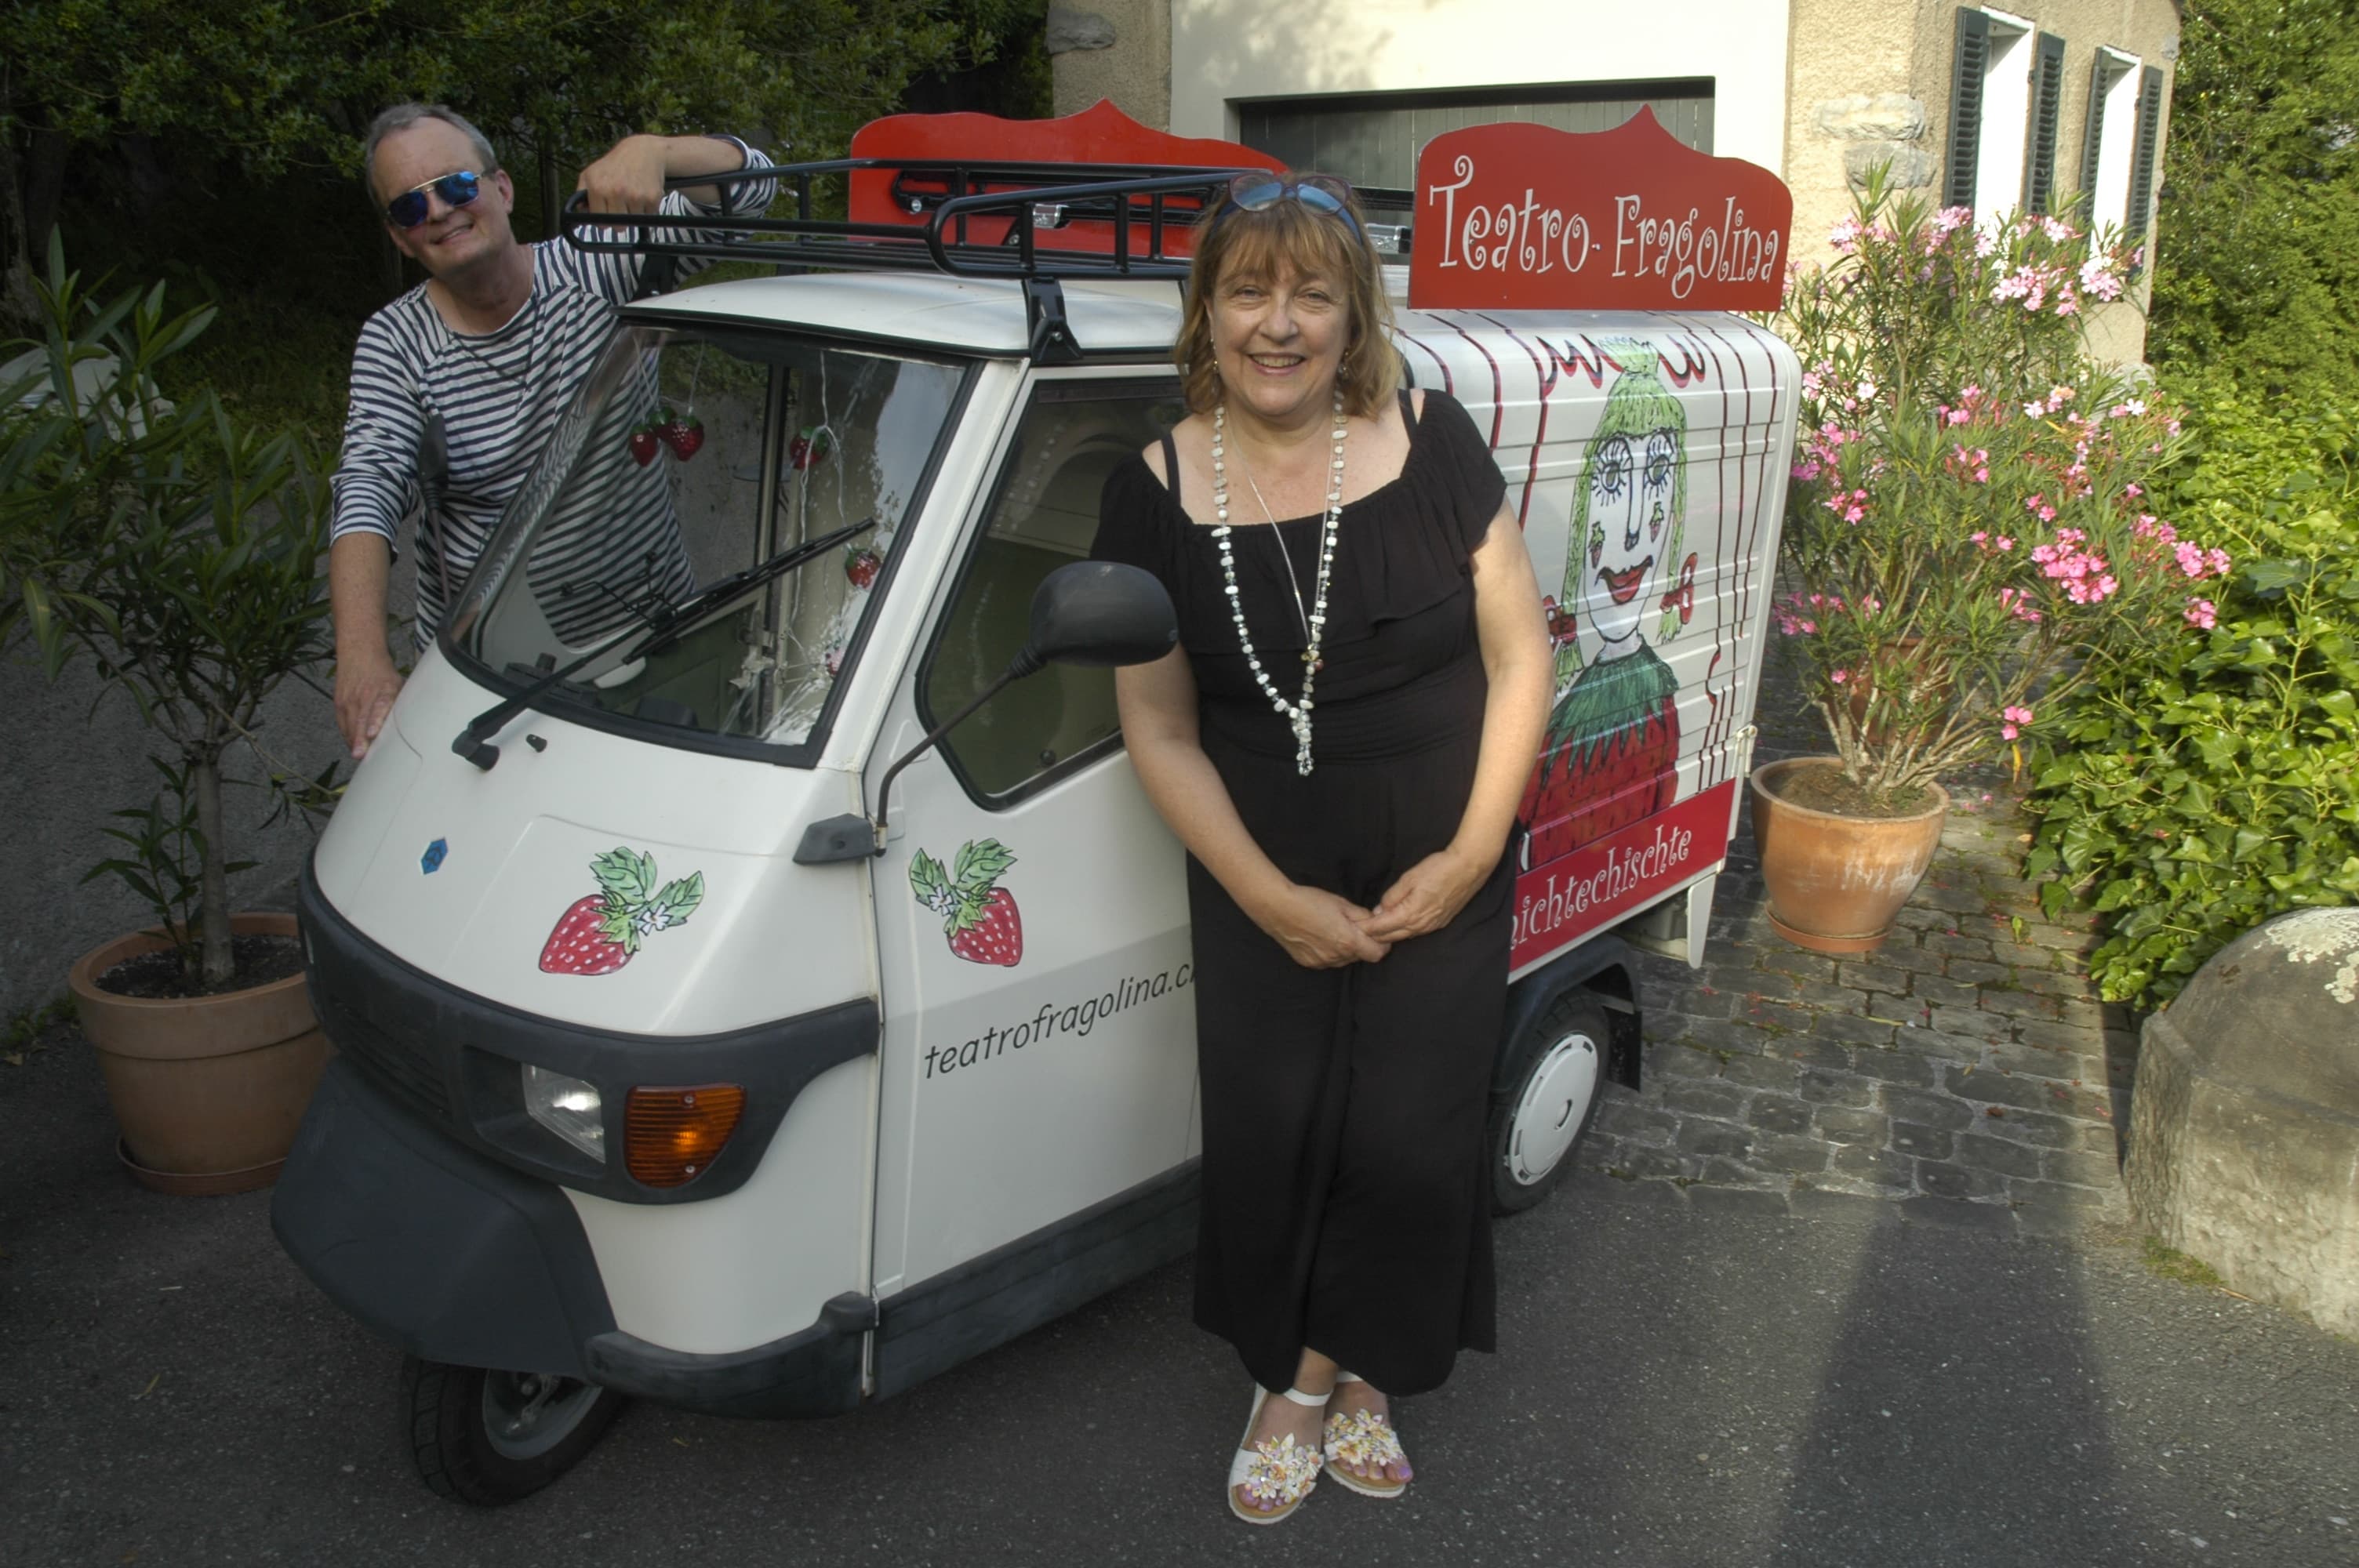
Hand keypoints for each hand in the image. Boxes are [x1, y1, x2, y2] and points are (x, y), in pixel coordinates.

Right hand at [336, 655, 405, 758]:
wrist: (359, 652)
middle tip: (360, 755)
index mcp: (384, 689)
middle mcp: (364, 695)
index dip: (375, 720)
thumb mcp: (398, 683)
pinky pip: (343, 723)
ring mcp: (349, 699)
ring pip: (350, 724)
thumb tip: (419, 723)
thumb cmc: (383, 673)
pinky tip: (354, 746)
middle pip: (361, 719)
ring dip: (354, 741)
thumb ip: (403, 702)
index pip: (380, 705)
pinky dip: (349, 735)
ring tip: (358, 756)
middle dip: (360, 739)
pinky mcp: (339, 702)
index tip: (373, 733)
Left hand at [577, 136, 669, 215]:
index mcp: (597, 187)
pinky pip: (648, 216)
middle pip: (618, 227)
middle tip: (621, 206)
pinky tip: (643, 195)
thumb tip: (580, 216)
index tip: (606, 213)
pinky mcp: (652, 198)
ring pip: (633, 222)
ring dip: (634, 214)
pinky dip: (647, 209)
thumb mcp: (590, 174)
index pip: (600, 222)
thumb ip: (581, 195)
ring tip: (632, 196)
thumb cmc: (615, 165)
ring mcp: (635, 195)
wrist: (643, 151)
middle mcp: (615, 191)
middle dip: (619, 220)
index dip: (603, 220)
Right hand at [1250, 883, 1391, 968]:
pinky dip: (1329, 952)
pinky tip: (1321, 937)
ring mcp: (1321, 962)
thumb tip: (1374, 921)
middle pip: (1360, 957)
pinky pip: (1327, 961)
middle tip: (1354, 929)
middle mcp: (1336, 957)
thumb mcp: (1341, 904)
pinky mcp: (1308, 963)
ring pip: (1343, 960)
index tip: (1378, 935)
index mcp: (1349, 941)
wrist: (1278, 908)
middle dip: (1362, 945)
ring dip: (1345, 949)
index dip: (1381, 945)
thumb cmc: (1310, 901)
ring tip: (1335, 931)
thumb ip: (1362, 916)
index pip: (1377, 954)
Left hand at [1359, 846, 1490, 944]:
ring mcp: (1432, 926)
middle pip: (1392, 936)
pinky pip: (1417, 932)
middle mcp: (1421, 925)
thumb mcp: (1409, 878)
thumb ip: (1392, 896)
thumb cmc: (1438, 869)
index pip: (1382, 927)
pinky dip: (1404, 932)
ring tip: (1374, 934)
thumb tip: (1379, 910)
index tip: (1353, 929)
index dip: (1366, 928)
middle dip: (1374, 936)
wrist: (1468, 868)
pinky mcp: (1440, 922)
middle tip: (1359, 934)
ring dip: (1389, 936)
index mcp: (1410, 914)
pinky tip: (1397, 928)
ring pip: (1405, 936)